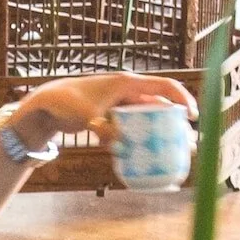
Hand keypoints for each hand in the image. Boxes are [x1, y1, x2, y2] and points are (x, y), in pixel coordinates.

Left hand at [7, 75, 196, 148]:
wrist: (46, 104)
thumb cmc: (66, 103)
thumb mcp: (87, 117)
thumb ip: (106, 130)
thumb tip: (123, 147)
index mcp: (127, 83)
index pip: (164, 85)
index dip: (182, 99)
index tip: (193, 117)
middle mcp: (127, 92)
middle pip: (161, 105)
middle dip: (177, 123)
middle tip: (189, 143)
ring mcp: (120, 104)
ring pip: (148, 118)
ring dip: (161, 133)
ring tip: (176, 152)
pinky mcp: (113, 116)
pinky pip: (133, 127)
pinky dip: (140, 139)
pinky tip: (147, 156)